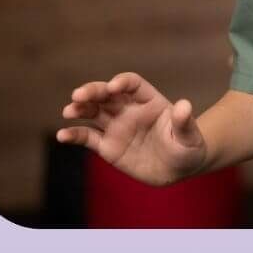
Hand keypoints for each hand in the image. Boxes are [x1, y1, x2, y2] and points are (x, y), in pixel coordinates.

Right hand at [56, 72, 206, 186]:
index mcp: (149, 100)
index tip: (113, 86)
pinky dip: (74, 135)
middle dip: (92, 91)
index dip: (122, 82)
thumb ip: (184, 122)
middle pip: (106, 94)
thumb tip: (185, 106)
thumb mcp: (190, 136)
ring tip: (69, 110)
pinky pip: (87, 137)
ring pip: (93, 112)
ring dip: (79, 109)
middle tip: (78, 95)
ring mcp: (116, 127)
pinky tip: (62, 135)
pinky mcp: (107, 146)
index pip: (132, 84)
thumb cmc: (188, 148)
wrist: (178, 170)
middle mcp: (128, 110)